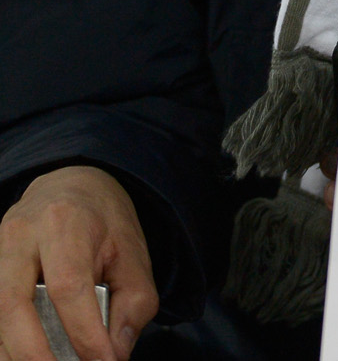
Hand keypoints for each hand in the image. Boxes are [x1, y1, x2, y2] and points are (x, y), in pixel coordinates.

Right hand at [0, 166, 156, 360]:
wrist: (70, 185)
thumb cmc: (104, 222)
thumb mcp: (133, 252)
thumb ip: (133, 303)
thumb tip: (115, 354)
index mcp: (65, 223)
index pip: (68, 285)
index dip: (83, 331)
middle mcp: (20, 234)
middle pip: (13, 303)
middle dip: (33, 352)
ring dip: (17, 352)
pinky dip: (8, 343)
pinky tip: (27, 356)